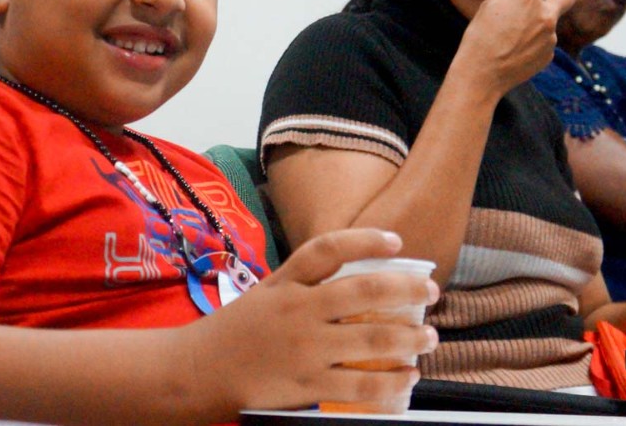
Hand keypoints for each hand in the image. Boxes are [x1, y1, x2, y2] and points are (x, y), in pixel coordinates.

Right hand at [186, 229, 439, 417]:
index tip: (396, 240)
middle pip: (363, 292)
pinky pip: (360, 385)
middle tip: (431, 291)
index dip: (365, 239)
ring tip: (429, 338)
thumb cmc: (235, 331)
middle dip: (406, 289)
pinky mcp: (306, 386)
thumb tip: (357, 273)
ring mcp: (305, 350)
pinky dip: (390, 382)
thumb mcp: (266, 292)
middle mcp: (298, 310)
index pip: (328, 249)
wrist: (194, 373)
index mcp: (286, 283)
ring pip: (372, 341)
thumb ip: (304, 281)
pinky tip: (407, 377)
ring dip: (409, 338)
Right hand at [457, 0, 580, 96]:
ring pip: (549, 20)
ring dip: (539, 20)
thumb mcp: (489, 6)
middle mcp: (546, 15)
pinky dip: (534, 39)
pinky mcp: (549, 54)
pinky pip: (544, 40)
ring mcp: (550, 36)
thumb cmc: (481, 37)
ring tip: (511, 35)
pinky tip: (515, 48)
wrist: (483, 74)